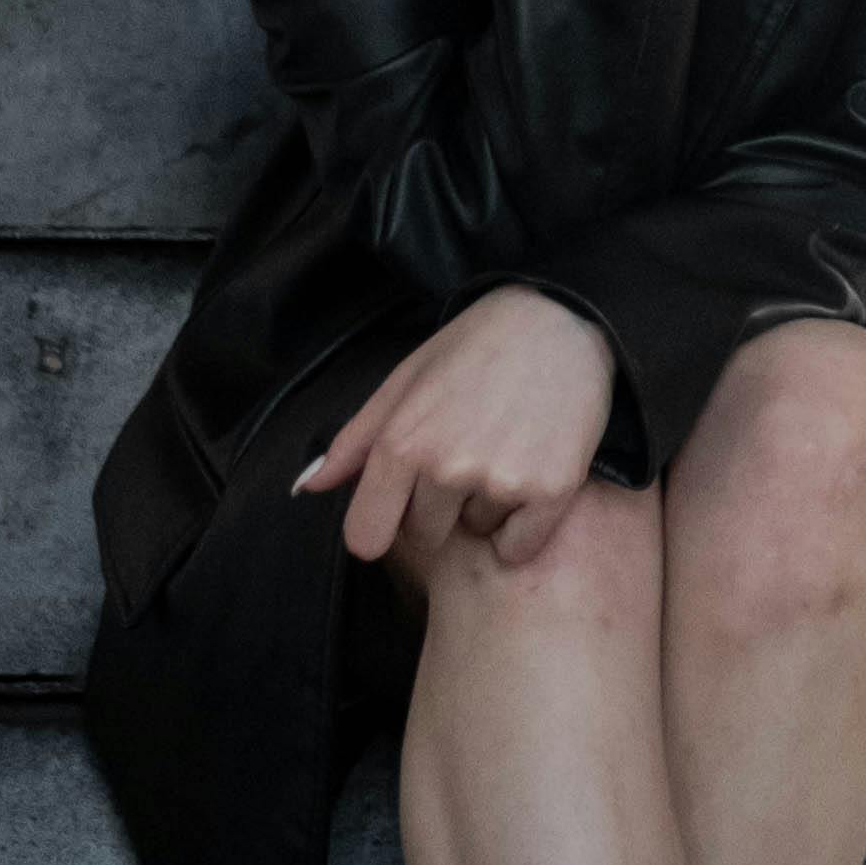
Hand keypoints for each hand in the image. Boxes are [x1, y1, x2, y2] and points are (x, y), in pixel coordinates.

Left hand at [296, 283, 615, 571]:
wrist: (559, 318)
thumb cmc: (475, 347)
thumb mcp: (404, 383)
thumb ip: (353, 442)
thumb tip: (306, 487)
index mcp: (402, 443)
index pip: (366, 538)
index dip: (382, 523)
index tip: (401, 505)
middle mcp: (447, 468)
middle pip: (425, 535)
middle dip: (440, 507)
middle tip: (468, 455)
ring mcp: (500, 480)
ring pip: (476, 533)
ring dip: (486, 507)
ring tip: (505, 451)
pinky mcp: (551, 490)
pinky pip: (519, 546)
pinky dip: (524, 526)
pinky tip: (531, 477)